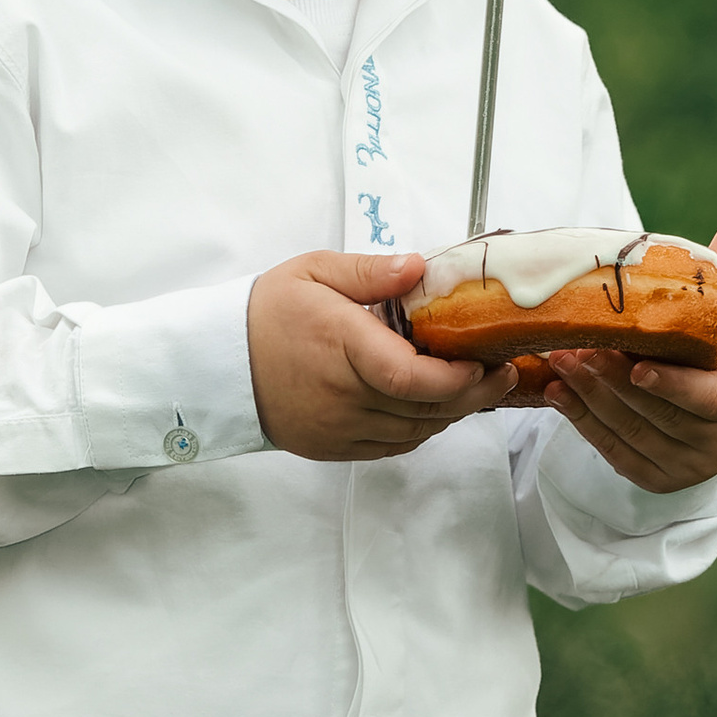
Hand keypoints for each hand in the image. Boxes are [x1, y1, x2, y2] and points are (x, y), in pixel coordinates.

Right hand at [250, 250, 518, 461]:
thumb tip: (419, 268)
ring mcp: (336, 428)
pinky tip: (433, 408)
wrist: (217, 364)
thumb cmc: (267, 312)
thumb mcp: (313, 272)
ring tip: (474, 388)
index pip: (411, 376)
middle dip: (472, 395)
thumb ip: (370, 271)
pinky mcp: (332, 447)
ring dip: (450, 413)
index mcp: (341, 346)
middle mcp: (342, 395)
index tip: (482, 361)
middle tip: (499, 373)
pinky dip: (420, 429)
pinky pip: (391, 447)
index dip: (456, 377)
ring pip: (414, 431)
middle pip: (424, 409)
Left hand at [537, 222, 716, 494]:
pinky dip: (581, 420)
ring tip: (561, 361)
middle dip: (615, 381)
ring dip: (590, 396)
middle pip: (661, 414)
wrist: (705, 413)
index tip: (639, 365)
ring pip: (631, 431)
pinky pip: (613, 450)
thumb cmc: (713, 356)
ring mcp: (689, 466)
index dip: (675, 385)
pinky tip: (558, 392)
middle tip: (579, 348)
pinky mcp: (655, 479)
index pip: (712, 399)